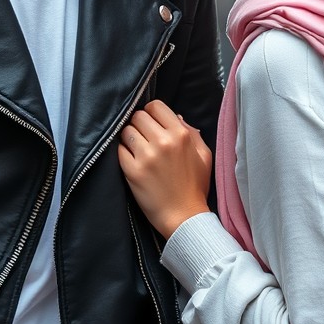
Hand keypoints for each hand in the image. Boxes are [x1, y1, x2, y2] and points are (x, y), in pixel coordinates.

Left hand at [118, 100, 212, 239]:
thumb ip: (192, 132)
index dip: (151, 113)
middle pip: (138, 116)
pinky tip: (132, 162)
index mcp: (181, 135)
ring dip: (129, 139)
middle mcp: (163, 142)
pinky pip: (119, 150)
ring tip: (137, 150)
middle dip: (139, 125)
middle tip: (144, 138)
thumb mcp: (204, 156)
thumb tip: (176, 117)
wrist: (184, 217)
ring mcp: (146, 156)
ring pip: (126, 131)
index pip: (155, 106)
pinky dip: (123, 153)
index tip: (152, 124)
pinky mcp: (132, 171)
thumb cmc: (195, 187)